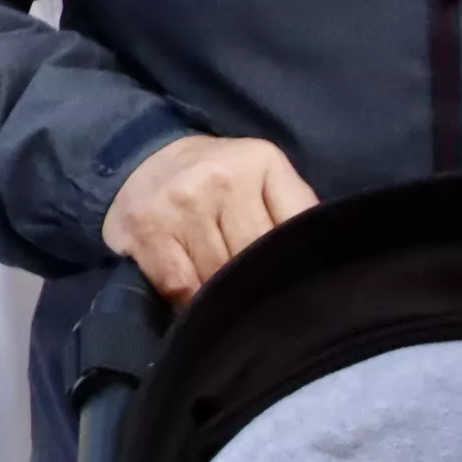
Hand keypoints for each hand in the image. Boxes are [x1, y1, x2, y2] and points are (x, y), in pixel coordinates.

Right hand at [102, 134, 315, 302]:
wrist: (141, 158)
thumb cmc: (215, 178)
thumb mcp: (262, 177)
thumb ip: (292, 211)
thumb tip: (320, 267)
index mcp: (261, 161)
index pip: (296, 226)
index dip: (296, 261)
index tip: (293, 280)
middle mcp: (221, 178)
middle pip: (257, 257)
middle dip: (259, 282)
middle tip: (258, 295)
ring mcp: (181, 204)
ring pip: (221, 276)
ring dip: (225, 296)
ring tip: (226, 297)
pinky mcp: (147, 231)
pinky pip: (182, 286)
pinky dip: (192, 302)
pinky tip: (196, 300)